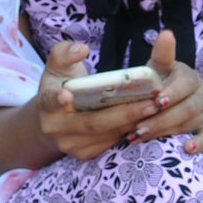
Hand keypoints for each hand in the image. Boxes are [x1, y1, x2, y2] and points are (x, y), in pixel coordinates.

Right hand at [33, 34, 182, 159]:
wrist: (51, 120)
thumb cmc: (59, 85)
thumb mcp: (58, 66)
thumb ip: (66, 52)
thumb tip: (82, 49)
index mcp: (47, 104)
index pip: (50, 100)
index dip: (57, 99)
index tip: (66, 94)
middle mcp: (56, 129)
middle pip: (93, 123)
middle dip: (124, 113)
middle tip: (152, 103)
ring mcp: (71, 145)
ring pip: (106, 135)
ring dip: (132, 123)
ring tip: (155, 109)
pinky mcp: (85, 154)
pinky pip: (111, 144)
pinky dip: (129, 131)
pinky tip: (146, 120)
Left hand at [121, 30, 202, 153]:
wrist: (202, 104)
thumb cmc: (170, 85)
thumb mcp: (163, 70)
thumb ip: (158, 60)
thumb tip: (165, 34)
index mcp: (186, 75)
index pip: (182, 82)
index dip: (172, 92)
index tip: (159, 100)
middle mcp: (199, 91)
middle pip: (184, 106)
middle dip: (160, 118)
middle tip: (138, 128)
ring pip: (189, 120)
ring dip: (166, 130)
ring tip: (142, 136)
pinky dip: (199, 143)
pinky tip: (187, 148)